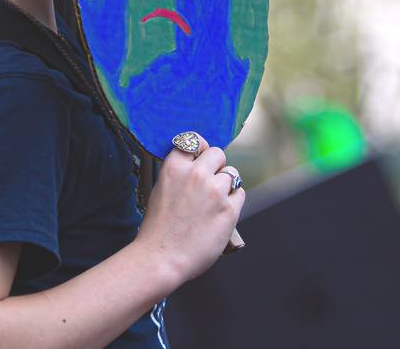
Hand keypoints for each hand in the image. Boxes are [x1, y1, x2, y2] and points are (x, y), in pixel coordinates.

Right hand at [135, 135, 244, 285]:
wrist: (161, 258)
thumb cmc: (158, 229)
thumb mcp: (161, 190)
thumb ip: (179, 174)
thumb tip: (199, 164)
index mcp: (174, 167)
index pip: (194, 140)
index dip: (199, 150)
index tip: (200, 158)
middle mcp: (196, 174)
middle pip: (218, 153)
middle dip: (216, 165)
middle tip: (209, 182)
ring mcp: (214, 191)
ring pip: (232, 174)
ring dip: (226, 184)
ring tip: (214, 201)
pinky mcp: (229, 209)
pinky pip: (240, 193)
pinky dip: (233, 200)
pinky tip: (221, 211)